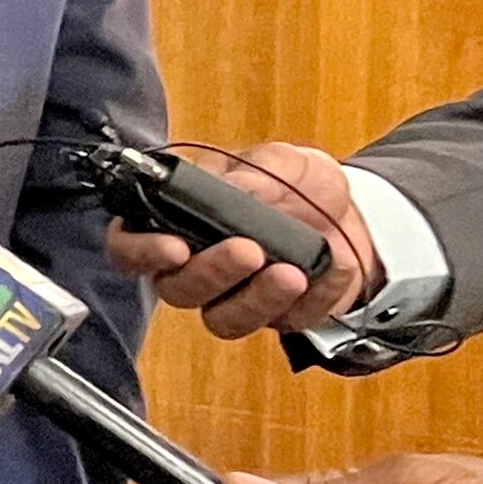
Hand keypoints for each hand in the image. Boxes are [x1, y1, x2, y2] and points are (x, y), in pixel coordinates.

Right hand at [105, 142, 376, 338]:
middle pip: (176, 290)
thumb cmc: (298, 183)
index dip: (140, 253)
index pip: (130, 247)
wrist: (352, 209)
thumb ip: (252, 173)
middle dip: (210, 274)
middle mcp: (197, 266)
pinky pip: (287, 322)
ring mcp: (235, 297)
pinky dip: (314, 298)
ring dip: (255, 300)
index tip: (173, 247)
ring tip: (291, 273)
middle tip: (247, 251)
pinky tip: (334, 269)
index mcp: (179, 221)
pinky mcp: (278, 316)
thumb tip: (231, 190)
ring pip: (223, 320)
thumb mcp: (278, 161)